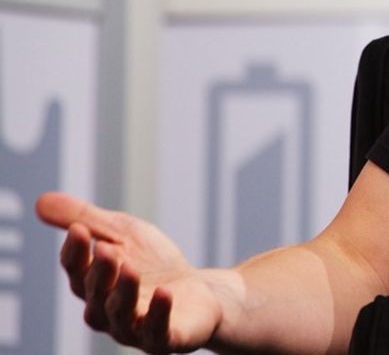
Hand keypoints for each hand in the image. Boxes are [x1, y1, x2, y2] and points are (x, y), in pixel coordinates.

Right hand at [36, 192, 228, 352]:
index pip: (76, 271)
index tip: (80, 229)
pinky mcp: (165, 338)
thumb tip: (40, 200)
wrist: (199, 293)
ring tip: (130, 269)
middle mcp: (107, 312)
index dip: (76, 252)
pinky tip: (164, 293)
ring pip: (121, 314)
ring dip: (124, 292)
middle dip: (100, 272)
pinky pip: (157, 330)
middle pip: (96, 294)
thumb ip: (87, 219)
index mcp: (94, 286)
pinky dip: (158, 313)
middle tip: (105, 249)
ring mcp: (135, 328)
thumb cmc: (154, 265)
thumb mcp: (123, 233)